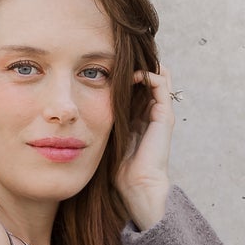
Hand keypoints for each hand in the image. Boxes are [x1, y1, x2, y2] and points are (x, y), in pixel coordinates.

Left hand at [114, 67, 174, 230]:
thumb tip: (80, 109)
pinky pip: (161, 83)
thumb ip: (103, 121)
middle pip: (148, 79)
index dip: (125, 74)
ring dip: (143, 66)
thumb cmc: (120, 169)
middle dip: (135, 66)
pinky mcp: (165, 115)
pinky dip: (149, 74)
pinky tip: (134, 75)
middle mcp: (152, 113)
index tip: (107, 69)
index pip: (136, 88)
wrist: (136, 185)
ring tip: (127, 63)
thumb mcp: (107, 136)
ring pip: (157, 76)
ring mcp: (161, 113)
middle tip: (118, 59)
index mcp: (139, 118)